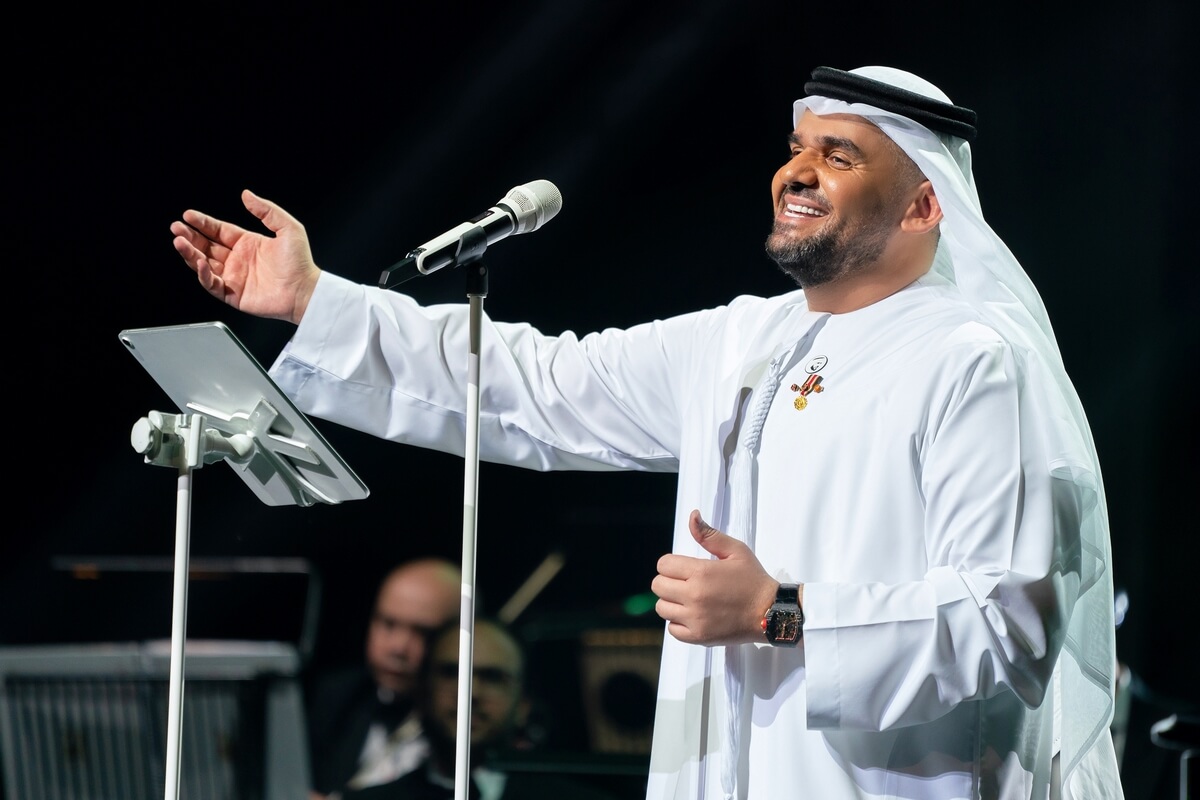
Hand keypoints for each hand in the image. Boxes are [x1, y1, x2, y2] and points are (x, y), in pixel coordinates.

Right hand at [171, 189, 319, 323]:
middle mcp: (238, 260)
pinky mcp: (233, 294)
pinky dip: (203, 274)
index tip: (188, 215)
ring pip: (204, 263)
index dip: (202, 223)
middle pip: (206, 246)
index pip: (218, 230)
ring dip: (190, 253)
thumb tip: (246, 194)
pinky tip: (199, 262)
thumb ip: (266, 210)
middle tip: (176, 228)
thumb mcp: (287, 228)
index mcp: (248, 243)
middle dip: (190, 236)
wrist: (305, 291)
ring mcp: (234, 277)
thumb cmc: (301, 263)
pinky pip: (212, 284)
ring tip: (179, 242)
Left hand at [652, 510, 780, 645]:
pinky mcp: (698, 637)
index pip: (663, 565)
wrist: (770, 612)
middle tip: (685, 583)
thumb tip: (692, 516)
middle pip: (658, 586)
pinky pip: (672, 629)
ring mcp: (695, 618)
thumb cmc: (753, 579)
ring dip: (672, 603)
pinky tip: (693, 616)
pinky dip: (679, 623)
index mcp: (701, 572)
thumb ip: (709, 535)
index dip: (671, 564)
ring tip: (689, 600)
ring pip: (662, 608)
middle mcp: (694, 596)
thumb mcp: (736, 551)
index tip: (684, 568)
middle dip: (669, 581)